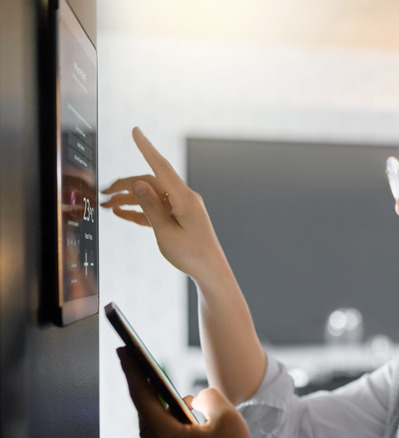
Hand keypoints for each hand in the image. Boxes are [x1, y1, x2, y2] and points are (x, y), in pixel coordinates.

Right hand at [101, 128, 229, 283]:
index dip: (146, 148)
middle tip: (103, 193)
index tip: (135, 131)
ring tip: (107, 206)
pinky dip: (140, 210)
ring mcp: (182, 207)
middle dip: (125, 186)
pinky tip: (122, 213)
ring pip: (152, 195)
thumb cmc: (191, 254)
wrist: (210, 271)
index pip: (161, 167)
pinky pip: (157, 208)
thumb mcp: (165, 232)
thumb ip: (151, 207)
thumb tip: (139, 182)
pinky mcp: (180, 216)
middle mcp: (184, 198)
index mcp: (184, 198)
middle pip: (151, 182)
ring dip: (130, 199)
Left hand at [118, 347, 249, 437]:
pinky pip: (167, 430)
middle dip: (144, 381)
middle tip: (134, 357)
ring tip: (158, 381)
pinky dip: (173, 416)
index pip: (141, 392)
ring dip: (162, 401)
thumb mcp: (227, 418)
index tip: (122, 347)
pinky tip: (184, 407)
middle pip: (146, 405)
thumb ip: (210, 396)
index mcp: (162, 433)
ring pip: (158, 420)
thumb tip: (198, 398)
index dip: (131, 367)